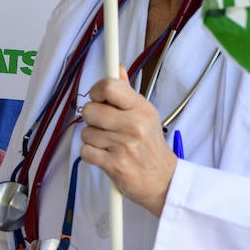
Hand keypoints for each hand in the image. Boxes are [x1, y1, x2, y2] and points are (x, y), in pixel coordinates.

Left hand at [80, 69, 175, 215]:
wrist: (164, 182)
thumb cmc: (150, 146)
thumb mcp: (145, 115)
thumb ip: (127, 92)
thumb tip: (116, 66)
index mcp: (141, 109)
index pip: (109, 86)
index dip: (96, 91)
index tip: (98, 98)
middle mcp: (133, 125)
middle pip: (90, 110)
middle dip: (92, 119)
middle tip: (105, 127)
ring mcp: (123, 145)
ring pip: (86, 132)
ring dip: (93, 139)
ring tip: (110, 144)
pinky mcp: (114, 165)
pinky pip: (85, 151)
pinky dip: (91, 155)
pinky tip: (106, 156)